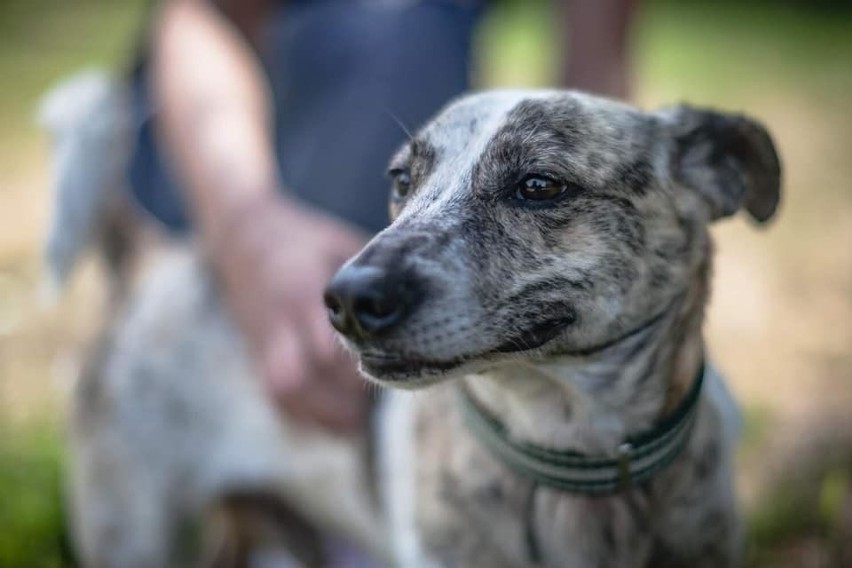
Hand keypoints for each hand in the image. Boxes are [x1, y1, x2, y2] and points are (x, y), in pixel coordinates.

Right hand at [209, 194, 369, 431]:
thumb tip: (415, 301)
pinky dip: (298, 414)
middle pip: (296, 376)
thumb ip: (370, 274)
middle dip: (333, 402)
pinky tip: (326, 424)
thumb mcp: (339, 244)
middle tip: (368, 414)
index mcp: (302, 290)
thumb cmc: (304, 239)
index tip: (386, 375)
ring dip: (316, 415)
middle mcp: (278, 318)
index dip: (354, 370)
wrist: (242, 233)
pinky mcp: (254, 350)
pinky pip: (270, 392)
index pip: (325, 346)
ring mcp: (262, 337)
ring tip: (353, 427)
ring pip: (280, 389)